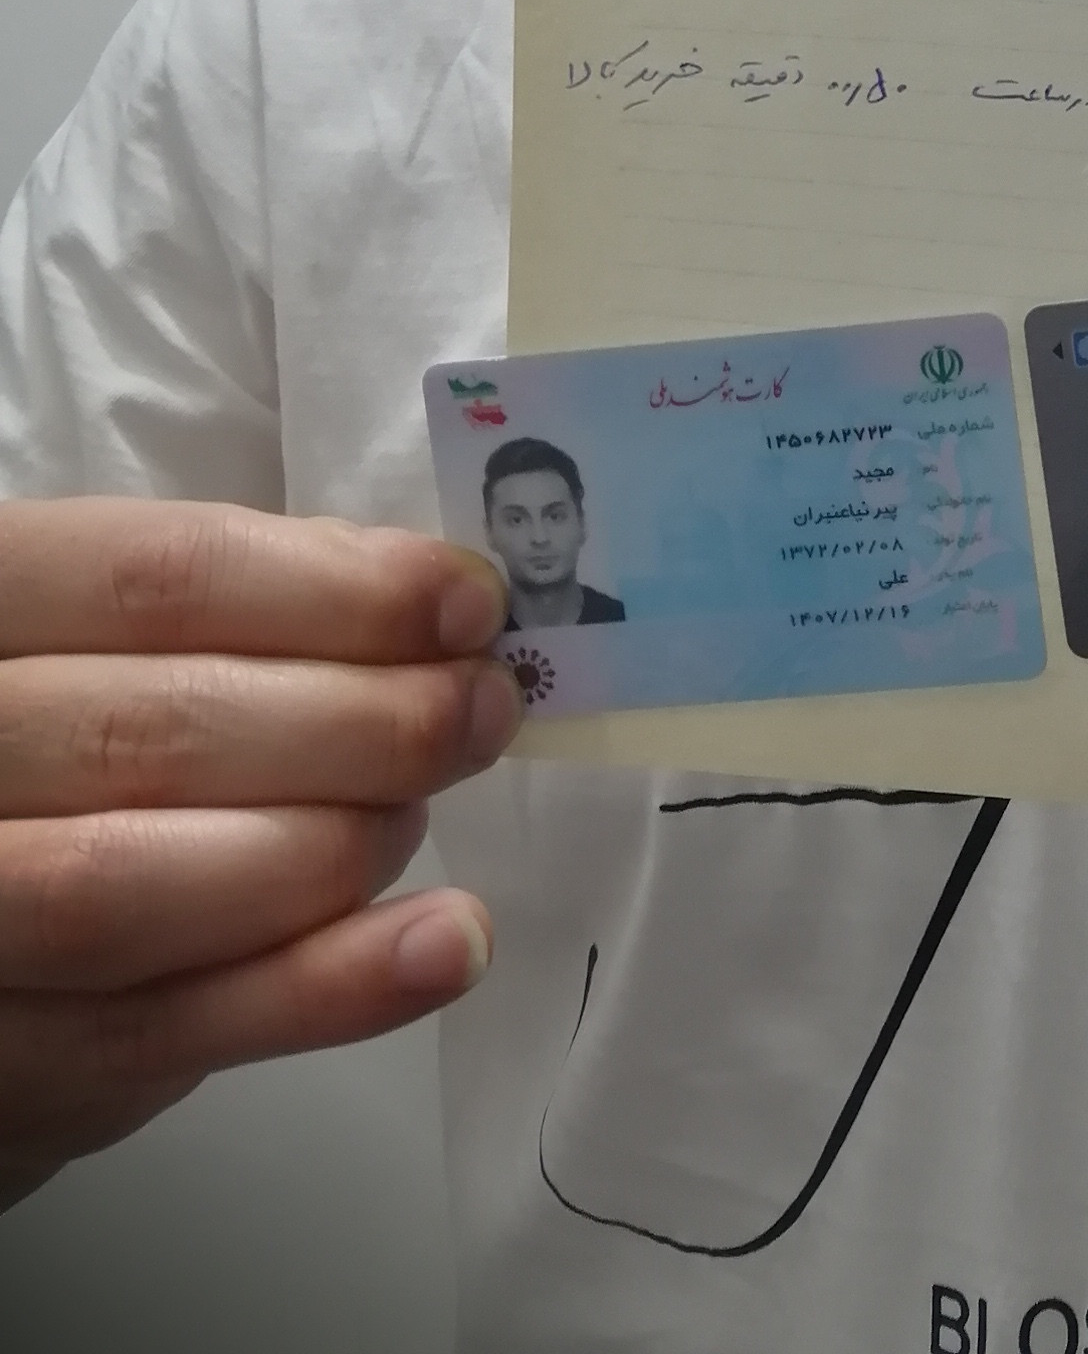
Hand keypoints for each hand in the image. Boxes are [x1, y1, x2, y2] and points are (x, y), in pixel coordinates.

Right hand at [0, 496, 520, 1204]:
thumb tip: (428, 598)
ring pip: (136, 884)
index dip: (331, 589)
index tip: (467, 601)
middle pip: (156, 731)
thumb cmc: (61, 755)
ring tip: (425, 811)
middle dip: (360, 721)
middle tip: (480, 710)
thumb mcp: (108, 645)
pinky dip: (323, 990)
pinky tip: (443, 946)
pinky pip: (158, 1032)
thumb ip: (230, 617)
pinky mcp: (0, 1068)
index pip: (152, 579)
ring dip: (333, 845)